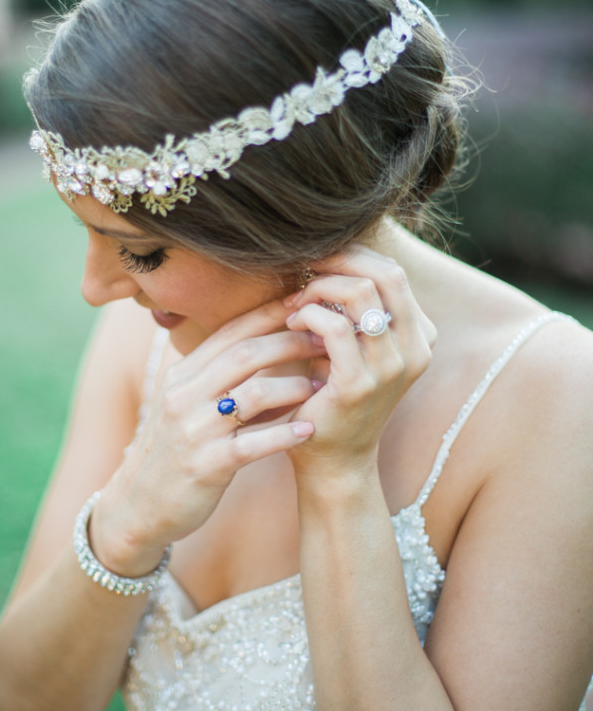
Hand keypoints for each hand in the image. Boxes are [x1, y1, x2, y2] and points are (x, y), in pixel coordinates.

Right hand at [93, 299, 323, 572]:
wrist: (137, 506)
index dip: (269, 315)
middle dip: (290, 342)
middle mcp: (184, 395)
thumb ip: (219, 376)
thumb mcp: (185, 404)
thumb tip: (271, 347)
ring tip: (322, 386)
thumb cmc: (173, 450)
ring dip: (294, 387)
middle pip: (245, 354)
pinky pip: (252, 444)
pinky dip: (284, 434)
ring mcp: (193, 431)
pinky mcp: (205, 467)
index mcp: (181, 374)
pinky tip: (309, 430)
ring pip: (254, 394)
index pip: (230, 332)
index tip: (305, 304)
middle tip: (326, 341)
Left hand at [283, 245, 435, 476]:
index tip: (318, 260)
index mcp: (420, 336)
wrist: (333, 458)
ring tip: (296, 301)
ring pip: (361, 293)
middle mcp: (415, 350)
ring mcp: (392, 368)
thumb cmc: (336, 393)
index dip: (353, 256)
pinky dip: (308, 314)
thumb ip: (355, 305)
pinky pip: (334, 326)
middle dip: (339, 261)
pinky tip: (291, 322)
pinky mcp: (360, 384)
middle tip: (305, 268)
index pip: (393, 272)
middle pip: (385, 274)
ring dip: (319, 288)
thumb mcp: (356, 345)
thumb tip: (332, 252)